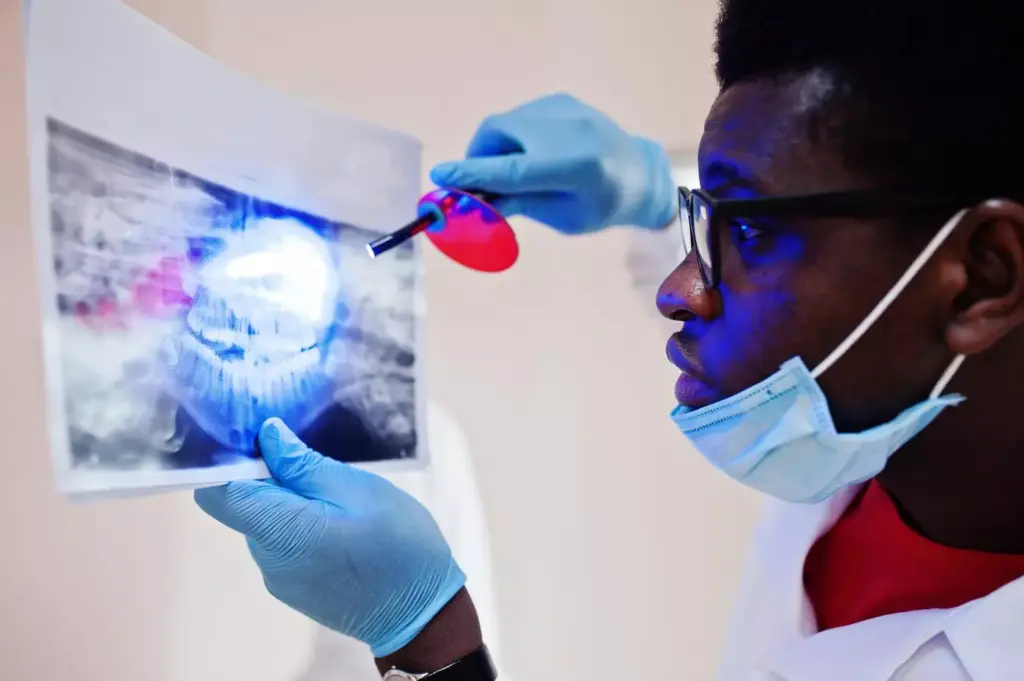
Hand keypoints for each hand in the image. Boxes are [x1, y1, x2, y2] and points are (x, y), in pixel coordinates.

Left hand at [194, 418, 465, 657]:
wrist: (421, 614)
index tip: (251, 432)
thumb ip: (305, 465)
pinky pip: (283, 542)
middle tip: (309, 450)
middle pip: (243, 503)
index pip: (216, 491)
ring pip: (266, 520)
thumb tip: (266, 436)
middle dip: (268, 473)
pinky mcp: (293, 586)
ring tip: (334, 488)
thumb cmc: (399, 547)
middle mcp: (268, 558)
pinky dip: (300, 522)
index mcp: (280, 531)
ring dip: (289, 498)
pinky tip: (338, 517)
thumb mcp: (359, 490)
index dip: (224, 459)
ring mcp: (279, 576)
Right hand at [429, 93, 676, 234]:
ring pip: (505, 123)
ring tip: (509, 173)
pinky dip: (511, 138)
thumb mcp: (563, 217)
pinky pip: (520, 117)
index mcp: (574, 169)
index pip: (512, 170)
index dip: (473, 174)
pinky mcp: (561, 100)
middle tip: (478, 183)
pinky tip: (526, 156)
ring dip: (495, 149)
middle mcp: (568, 131)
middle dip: (479, 158)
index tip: (441, 177)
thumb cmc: (602, 206)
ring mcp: (564, 109)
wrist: (642, 173)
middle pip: (498, 134)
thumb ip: (519, 204)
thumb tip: (472, 202)